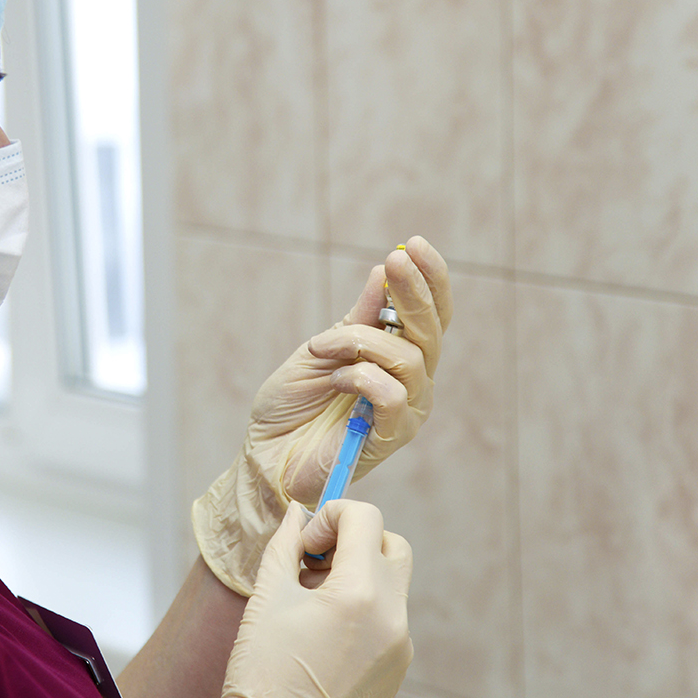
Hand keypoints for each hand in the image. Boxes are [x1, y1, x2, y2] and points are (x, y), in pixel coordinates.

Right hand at [222, 501, 413, 697]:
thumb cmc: (263, 673)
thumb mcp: (268, 598)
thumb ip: (286, 546)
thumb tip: (296, 515)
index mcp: (360, 594)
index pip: (366, 519)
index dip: (331, 516)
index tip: (305, 541)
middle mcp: (392, 616)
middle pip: (391, 545)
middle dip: (354, 540)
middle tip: (314, 560)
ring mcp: (400, 643)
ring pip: (392, 581)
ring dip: (359, 572)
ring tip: (313, 596)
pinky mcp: (398, 665)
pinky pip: (390, 616)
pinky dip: (364, 605)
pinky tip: (326, 626)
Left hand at [253, 236, 450, 502]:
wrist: (266, 453)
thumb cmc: (292, 404)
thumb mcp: (322, 348)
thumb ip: (358, 318)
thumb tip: (383, 272)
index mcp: (399, 356)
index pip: (431, 314)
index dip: (430, 279)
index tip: (414, 244)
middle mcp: (413, 380)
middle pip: (431, 329)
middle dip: (414, 291)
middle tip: (396, 262)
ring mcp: (407, 409)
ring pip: (409, 359)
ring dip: (360, 342)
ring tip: (321, 349)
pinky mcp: (393, 436)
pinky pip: (393, 394)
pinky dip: (360, 378)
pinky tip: (335, 381)